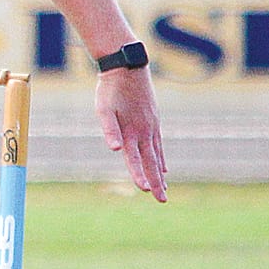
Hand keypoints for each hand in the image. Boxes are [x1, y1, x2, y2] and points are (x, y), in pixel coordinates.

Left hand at [96, 67, 167, 201]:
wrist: (127, 67)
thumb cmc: (111, 89)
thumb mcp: (104, 108)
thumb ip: (109, 129)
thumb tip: (115, 149)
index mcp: (131, 131)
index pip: (135, 159)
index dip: (139, 175)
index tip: (145, 190)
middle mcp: (144, 131)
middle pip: (151, 162)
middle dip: (156, 182)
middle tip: (163, 201)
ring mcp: (151, 126)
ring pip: (157, 155)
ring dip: (160, 174)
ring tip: (164, 190)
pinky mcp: (153, 121)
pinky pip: (159, 145)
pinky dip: (161, 158)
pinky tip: (164, 167)